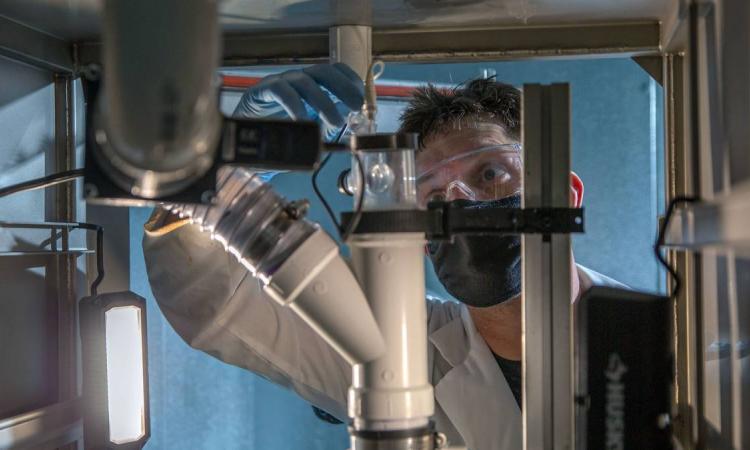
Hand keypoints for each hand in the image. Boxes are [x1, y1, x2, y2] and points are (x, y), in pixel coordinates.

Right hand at [233, 63, 363, 139]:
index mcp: (310, 83)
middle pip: (323, 72)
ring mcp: (279, 82)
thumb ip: (326, 123)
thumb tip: (347, 119)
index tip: (363, 97)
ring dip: (324, 102)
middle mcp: (296, 78)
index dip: (350, 80)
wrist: (242, 139)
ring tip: (335, 122)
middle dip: (343, 87)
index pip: (334, 71)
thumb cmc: (278, 131)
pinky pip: (281, 91)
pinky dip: (295, 106)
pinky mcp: (261, 90)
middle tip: (357, 106)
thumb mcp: (309, 128)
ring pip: (305, 82)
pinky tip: (304, 121)